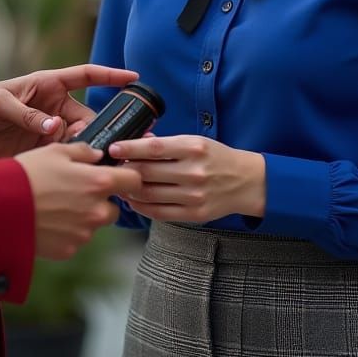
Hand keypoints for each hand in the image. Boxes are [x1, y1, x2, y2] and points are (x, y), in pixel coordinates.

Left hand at [0, 64, 137, 159]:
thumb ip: (26, 114)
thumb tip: (54, 127)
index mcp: (47, 85)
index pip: (86, 76)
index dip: (110, 76)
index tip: (134, 78)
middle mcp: (54, 107)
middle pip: (89, 117)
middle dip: (104, 129)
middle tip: (113, 146)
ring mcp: (50, 130)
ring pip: (82, 139)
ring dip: (92, 149)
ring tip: (103, 163)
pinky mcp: (43, 151)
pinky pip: (67, 156)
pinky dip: (77, 164)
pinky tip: (84, 174)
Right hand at [14, 143, 142, 259]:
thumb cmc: (27, 174)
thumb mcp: (55, 151)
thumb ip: (83, 152)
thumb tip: (97, 156)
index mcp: (98, 183)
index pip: (134, 182)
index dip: (128, 178)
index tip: (118, 177)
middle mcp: (97, 211)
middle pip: (113, 209)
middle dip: (100, 201)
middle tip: (76, 192)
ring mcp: (83, 234)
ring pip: (93, 225)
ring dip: (82, 218)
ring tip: (55, 206)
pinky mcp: (68, 250)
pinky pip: (75, 239)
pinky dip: (66, 232)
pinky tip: (47, 221)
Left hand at [107, 135, 265, 223]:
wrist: (246, 182)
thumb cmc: (216, 158)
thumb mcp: (195, 141)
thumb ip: (167, 144)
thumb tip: (137, 142)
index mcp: (194, 148)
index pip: (153, 148)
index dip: (129, 148)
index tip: (113, 148)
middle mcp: (193, 172)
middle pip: (147, 172)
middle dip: (125, 170)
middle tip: (111, 167)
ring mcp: (193, 196)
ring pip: (149, 194)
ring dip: (129, 190)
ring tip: (119, 184)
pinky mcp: (194, 214)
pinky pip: (159, 213)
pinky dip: (141, 207)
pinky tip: (133, 200)